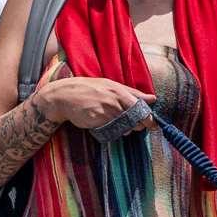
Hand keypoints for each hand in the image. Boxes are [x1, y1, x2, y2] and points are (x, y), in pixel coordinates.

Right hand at [35, 76, 156, 130]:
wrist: (64, 96)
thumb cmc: (90, 89)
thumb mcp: (111, 86)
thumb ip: (133, 93)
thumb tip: (153, 98)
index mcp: (119, 91)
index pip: (141, 108)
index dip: (148, 119)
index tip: (152, 124)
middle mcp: (114, 101)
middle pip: (135, 119)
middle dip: (138, 125)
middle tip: (134, 125)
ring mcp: (105, 111)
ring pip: (124, 126)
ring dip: (125, 128)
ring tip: (115, 121)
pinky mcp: (97, 121)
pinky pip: (111, 130)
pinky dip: (113, 130)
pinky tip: (106, 124)